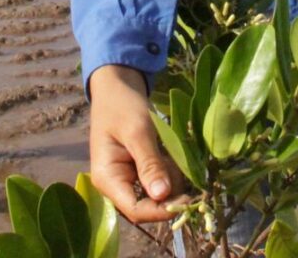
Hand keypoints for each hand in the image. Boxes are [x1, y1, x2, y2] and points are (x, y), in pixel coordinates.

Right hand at [88, 64, 185, 222]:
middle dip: (170, 191)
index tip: (189, 199)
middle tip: (182, 164)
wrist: (117, 86)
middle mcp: (116, 185)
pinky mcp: (139, 171)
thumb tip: (161, 196)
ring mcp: (128, 179)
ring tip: (172, 150)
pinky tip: (170, 151)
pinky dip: (171, 170)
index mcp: (108, 178)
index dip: (162, 210)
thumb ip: (149, 163)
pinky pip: (160, 181)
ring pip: (159, 194)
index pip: (135, 210)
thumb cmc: (123, 105)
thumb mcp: (138, 131)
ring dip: (173, 178)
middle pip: (149, 205)